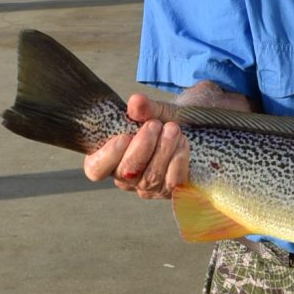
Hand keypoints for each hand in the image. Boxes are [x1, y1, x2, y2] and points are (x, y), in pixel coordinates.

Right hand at [82, 81, 249, 200]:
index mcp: (111, 158)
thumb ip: (145, 108)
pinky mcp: (171, 190)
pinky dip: (178, 161)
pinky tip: (183, 144)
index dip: (106, 157)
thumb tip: (136, 103)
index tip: (123, 137)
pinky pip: (172, 183)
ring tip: (173, 129)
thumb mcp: (157, 110)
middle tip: (155, 125)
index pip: (96, 169)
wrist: (197, 126)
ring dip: (163, 151)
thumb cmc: (167, 119)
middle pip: (126, 172)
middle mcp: (126, 178)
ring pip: (151, 178)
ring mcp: (149, 187)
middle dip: (142, 147)